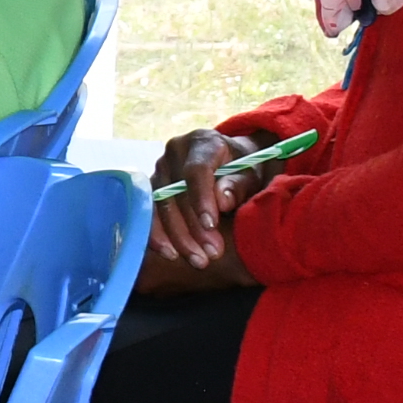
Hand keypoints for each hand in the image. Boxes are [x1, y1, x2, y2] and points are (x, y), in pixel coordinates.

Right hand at [148, 129, 281, 263]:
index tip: (211, 225)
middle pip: (176, 192)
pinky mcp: (153, 186)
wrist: (233, 160)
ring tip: (198, 260)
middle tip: (211, 254)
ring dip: (177, 236)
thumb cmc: (245, 167)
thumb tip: (222, 201)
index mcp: (203, 142)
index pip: (196, 170)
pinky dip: (158, 235)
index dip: (201, 199)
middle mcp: (175, 151)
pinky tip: (171, 253)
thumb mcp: (251, 173)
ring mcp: (160, 168)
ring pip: (161, 205)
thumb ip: (238, 185)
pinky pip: (150, 212)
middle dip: (193, 228)